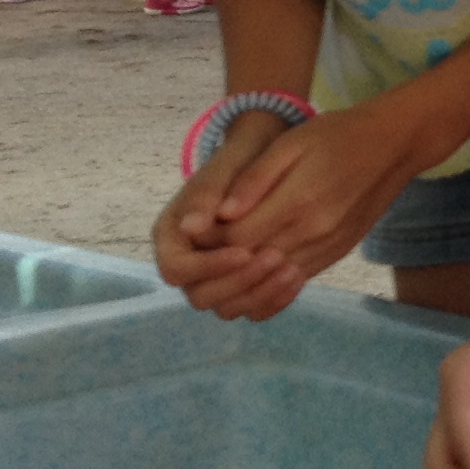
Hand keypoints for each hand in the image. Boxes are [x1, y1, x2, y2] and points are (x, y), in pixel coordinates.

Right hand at [152, 116, 306, 320]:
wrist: (263, 160)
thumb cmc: (239, 162)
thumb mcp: (223, 169)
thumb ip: (206, 195)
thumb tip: (190, 227)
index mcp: (171, 237)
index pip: (176, 269)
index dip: (207, 266)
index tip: (243, 252)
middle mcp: (188, 263)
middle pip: (200, 295)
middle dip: (237, 282)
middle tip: (274, 257)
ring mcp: (213, 278)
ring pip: (227, 308)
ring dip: (258, 294)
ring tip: (291, 268)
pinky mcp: (241, 286)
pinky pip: (252, 307)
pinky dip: (273, 300)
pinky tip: (298, 278)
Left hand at [193, 99, 428, 294]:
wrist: (395, 145)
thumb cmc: (337, 135)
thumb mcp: (291, 143)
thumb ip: (255, 180)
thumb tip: (221, 214)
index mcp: (297, 202)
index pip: (236, 239)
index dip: (209, 241)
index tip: (194, 230)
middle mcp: (314, 232)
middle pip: (251, 264)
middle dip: (221, 263)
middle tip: (201, 249)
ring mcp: (328, 246)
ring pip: (273, 280)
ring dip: (244, 277)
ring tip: (224, 262)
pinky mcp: (338, 253)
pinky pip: (298, 279)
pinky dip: (271, 281)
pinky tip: (256, 270)